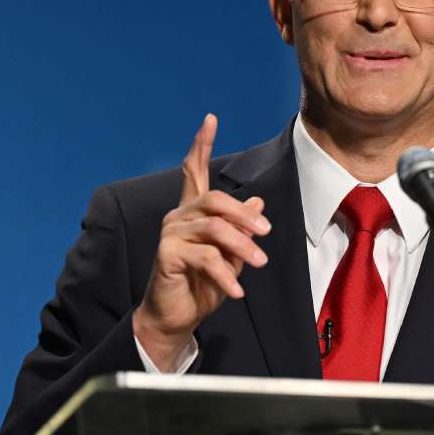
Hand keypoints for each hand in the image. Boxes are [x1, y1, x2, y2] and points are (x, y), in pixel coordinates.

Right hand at [133, 113, 271, 370]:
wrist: (177, 316)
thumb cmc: (203, 284)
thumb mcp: (230, 255)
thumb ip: (240, 229)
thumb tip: (258, 203)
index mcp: (193, 212)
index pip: (194, 171)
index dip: (201, 145)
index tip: (210, 119)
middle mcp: (179, 216)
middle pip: (214, 199)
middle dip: (243, 215)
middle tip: (266, 233)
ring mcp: (171, 233)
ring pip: (214, 229)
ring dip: (242, 246)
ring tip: (259, 263)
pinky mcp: (167, 254)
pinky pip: (205, 258)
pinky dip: (226, 275)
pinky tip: (237, 291)